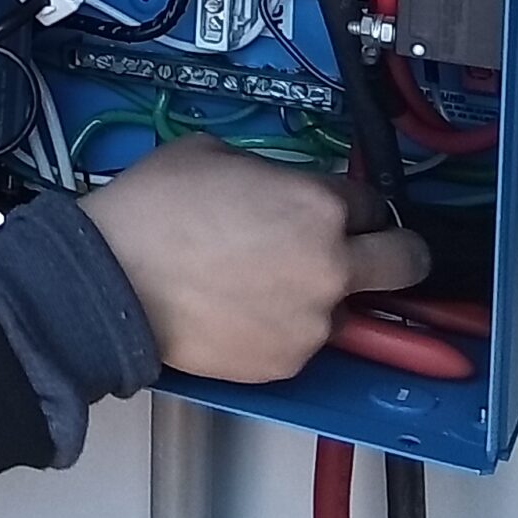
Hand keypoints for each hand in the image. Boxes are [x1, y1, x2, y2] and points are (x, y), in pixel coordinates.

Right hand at [82, 135, 430, 383]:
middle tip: (364, 254)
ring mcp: (314, 321)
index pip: (375, 203)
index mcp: (318, 204)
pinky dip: (282, 328)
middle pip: (407, 263)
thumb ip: (268, 172)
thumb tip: (277, 188)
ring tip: (261, 286)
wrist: (110, 280)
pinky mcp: (289, 363)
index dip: (353, 206)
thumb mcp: (212, 154)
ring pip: (347, 307)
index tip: (340, 213)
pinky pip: (303, 341)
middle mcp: (332, 265)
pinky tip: (238, 312)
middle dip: (394, 254)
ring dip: (321, 296)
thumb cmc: (152, 210)